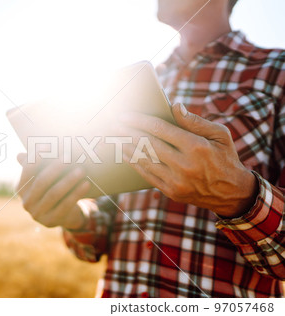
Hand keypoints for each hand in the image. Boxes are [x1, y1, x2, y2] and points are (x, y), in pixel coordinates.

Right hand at [16, 153, 90, 228]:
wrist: (66, 214)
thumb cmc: (54, 188)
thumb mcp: (46, 176)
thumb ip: (37, 163)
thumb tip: (20, 154)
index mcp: (21, 188)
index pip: (27, 170)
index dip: (36, 157)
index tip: (49, 145)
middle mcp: (26, 202)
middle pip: (41, 182)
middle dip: (56, 168)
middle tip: (69, 156)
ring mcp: (37, 214)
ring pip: (54, 194)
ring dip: (68, 180)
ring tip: (81, 170)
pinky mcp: (51, 222)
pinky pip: (65, 206)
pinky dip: (76, 194)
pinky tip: (86, 184)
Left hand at [117, 103, 257, 217]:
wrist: (231, 193)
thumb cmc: (224, 157)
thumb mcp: (219, 135)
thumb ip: (195, 121)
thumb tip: (175, 106)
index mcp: (196, 147)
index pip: (160, 129)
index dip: (140, 121)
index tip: (125, 115)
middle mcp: (185, 165)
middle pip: (148, 144)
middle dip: (128, 132)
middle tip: (114, 124)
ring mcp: (177, 181)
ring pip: (145, 160)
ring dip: (127, 147)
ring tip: (115, 137)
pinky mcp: (171, 192)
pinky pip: (147, 175)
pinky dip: (134, 163)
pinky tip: (126, 153)